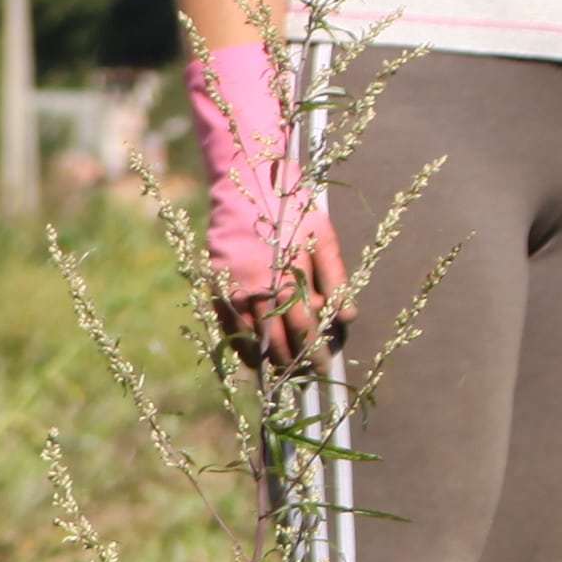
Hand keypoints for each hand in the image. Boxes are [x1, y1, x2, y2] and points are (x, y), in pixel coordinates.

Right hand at [185, 42, 345, 365]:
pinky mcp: (214, 283)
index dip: (314, 349)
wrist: (245, 182)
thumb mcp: (324, 236)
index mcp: (285, 278)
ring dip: (265, 359)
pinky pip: (225, 323)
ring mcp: (230, 288)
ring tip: (280, 378)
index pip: (303, 327)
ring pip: (248, 336)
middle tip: (307, 378)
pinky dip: (239, 344)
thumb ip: (336, 278)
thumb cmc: (292, 207)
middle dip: (293, 361)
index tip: (325, 366)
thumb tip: (347, 316)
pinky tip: (252, 358)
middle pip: (276, 338)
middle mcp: (255, 288)